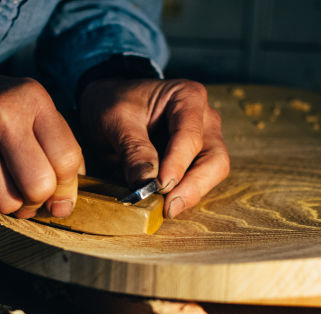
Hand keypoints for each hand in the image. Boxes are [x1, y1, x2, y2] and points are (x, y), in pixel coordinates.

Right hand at [0, 52, 82, 218]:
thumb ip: (56, 147)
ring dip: (9, 205)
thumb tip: (67, 202)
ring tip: (2, 187)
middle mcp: (4, 115)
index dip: (67, 187)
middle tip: (27, 194)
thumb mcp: (28, 109)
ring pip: (9, 203)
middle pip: (40, 187)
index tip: (57, 193)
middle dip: (37, 200)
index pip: (68, 159)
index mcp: (32, 99)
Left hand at [79, 78, 228, 217]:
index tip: (160, 186)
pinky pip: (195, 183)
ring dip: (188, 194)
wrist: (106, 106)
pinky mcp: (194, 162)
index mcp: (188, 97)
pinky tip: (157, 202)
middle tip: (168, 207)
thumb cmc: (113, 105)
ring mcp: (203, 141)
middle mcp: (204, 119)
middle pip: (214, 159)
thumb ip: (133, 149)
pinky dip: (178, 195)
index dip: (177, 165)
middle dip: (193, 187)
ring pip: (211, 175)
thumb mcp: (115, 120)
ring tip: (161, 207)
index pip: (191, 136)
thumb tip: (147, 182)